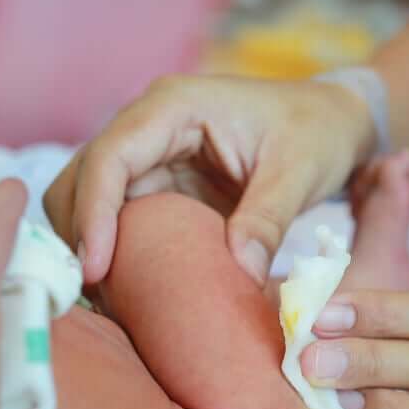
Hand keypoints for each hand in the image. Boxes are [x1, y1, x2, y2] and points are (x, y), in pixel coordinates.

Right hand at [44, 74, 374, 284]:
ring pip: (87, 202)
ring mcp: (148, 158)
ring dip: (88, 248)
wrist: (329, 122)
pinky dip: (113, 255)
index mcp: (174, 107)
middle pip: (80, 179)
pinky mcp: (157, 187)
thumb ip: (269, 219)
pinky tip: (125, 292)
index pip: (110, 157)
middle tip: (95, 298)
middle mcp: (147, 127)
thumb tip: (241, 272)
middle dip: (79, 237)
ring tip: (106, 302)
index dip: (93, 214)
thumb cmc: (316, 133)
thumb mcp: (300, 173)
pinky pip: (117, 221)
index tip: (94, 269)